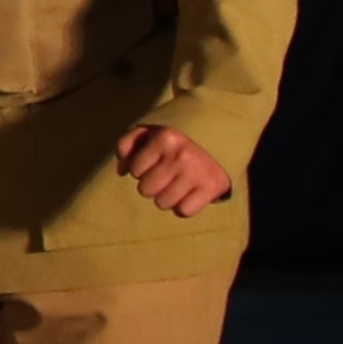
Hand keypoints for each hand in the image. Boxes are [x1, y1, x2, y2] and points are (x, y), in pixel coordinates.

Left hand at [117, 119, 236, 217]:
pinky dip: (183, 207)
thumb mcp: (150, 132)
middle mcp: (181, 155)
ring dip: (166, 198)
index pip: (135, 170)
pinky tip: (188, 195)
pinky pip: (183, 212)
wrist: (222, 137)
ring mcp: (198, 172)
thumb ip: (127, 145)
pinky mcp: (213, 188)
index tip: (153, 163)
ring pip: (162, 203)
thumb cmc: (175, 139)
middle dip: (151, 185)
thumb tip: (121, 171)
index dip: (140, 169)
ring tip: (175, 185)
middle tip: (164, 176)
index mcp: (165, 137)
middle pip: (146, 190)